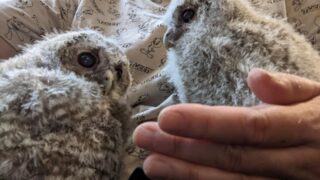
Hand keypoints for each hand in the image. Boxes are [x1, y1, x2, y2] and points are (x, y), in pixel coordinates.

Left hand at [133, 69, 319, 179]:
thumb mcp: (319, 96)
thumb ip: (289, 88)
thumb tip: (255, 77)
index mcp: (305, 129)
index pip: (248, 126)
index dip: (206, 124)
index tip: (167, 118)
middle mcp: (295, 163)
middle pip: (232, 157)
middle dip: (184, 149)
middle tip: (145, 138)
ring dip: (188, 175)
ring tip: (152, 164)